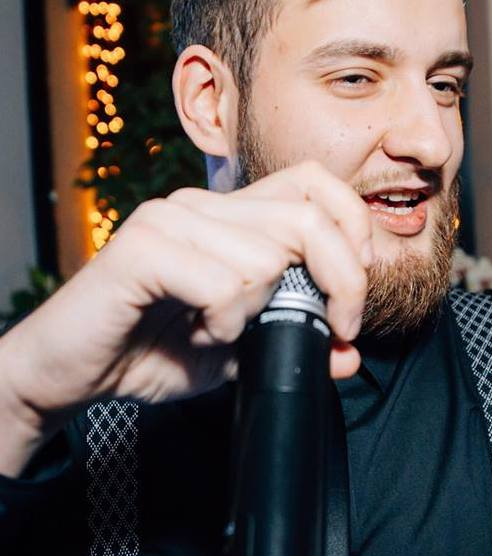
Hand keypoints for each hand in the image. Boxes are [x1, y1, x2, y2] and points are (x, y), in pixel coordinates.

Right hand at [0, 161, 372, 473]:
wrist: (71, 373)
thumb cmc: (149, 351)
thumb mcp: (238, 352)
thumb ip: (292, 341)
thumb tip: (349, 354)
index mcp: (229, 216)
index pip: (311, 182)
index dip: (351, 224)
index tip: (355, 285)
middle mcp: (202, 205)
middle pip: (305, 217)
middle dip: (342, 280)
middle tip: (335, 328)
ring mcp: (170, 220)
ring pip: (267, 256)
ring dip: (262, 312)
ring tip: (224, 332)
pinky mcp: (142, 248)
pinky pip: (222, 282)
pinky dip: (225, 322)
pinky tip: (201, 333)